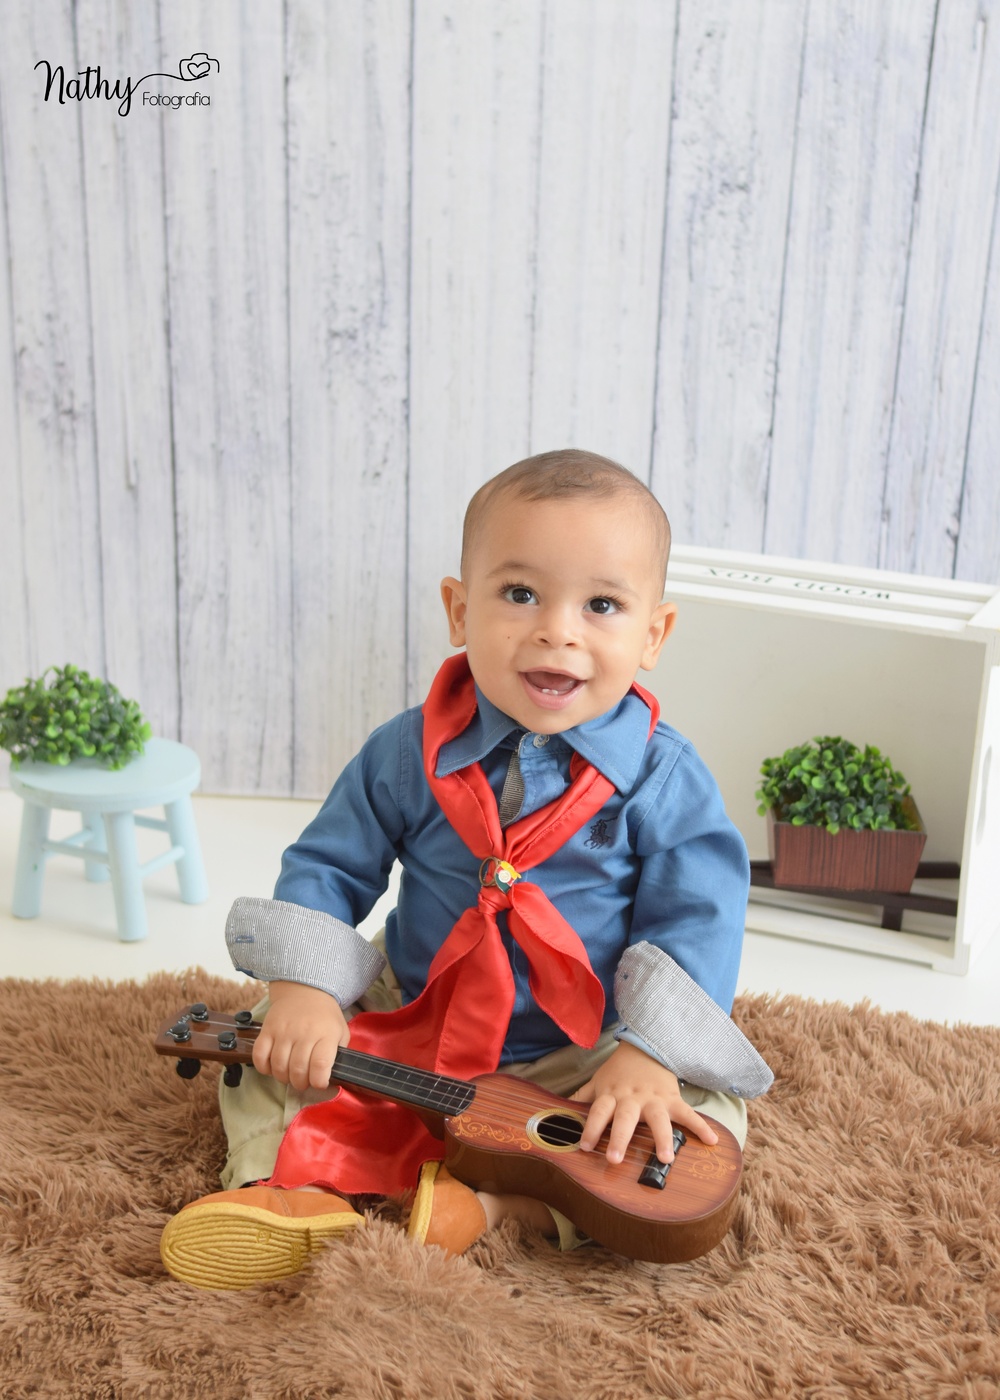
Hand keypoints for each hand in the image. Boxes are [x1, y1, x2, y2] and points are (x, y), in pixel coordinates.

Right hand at [252, 981, 349, 1092]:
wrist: (306, 990)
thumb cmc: (325, 1016)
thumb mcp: (340, 1032)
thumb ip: (338, 1054)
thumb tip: (331, 1078)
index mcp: (326, 1035)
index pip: (320, 1065)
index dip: (319, 1082)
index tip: (319, 1083)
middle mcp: (304, 1033)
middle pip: (297, 1070)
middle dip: (300, 1084)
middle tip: (303, 1081)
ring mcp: (284, 1031)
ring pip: (278, 1066)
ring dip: (283, 1078)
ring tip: (289, 1075)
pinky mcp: (267, 1029)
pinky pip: (259, 1056)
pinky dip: (263, 1068)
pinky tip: (272, 1067)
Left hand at [570, 1041, 718, 1165]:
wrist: (646, 1046)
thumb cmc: (619, 1071)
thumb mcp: (598, 1081)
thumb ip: (581, 1098)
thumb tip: (556, 1111)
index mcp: (611, 1094)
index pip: (598, 1111)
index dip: (591, 1128)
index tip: (586, 1147)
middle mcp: (631, 1098)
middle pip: (625, 1118)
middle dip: (620, 1138)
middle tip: (615, 1159)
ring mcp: (653, 1098)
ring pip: (657, 1118)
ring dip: (662, 1137)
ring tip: (667, 1158)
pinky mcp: (672, 1099)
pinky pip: (688, 1113)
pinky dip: (700, 1126)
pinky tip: (711, 1140)